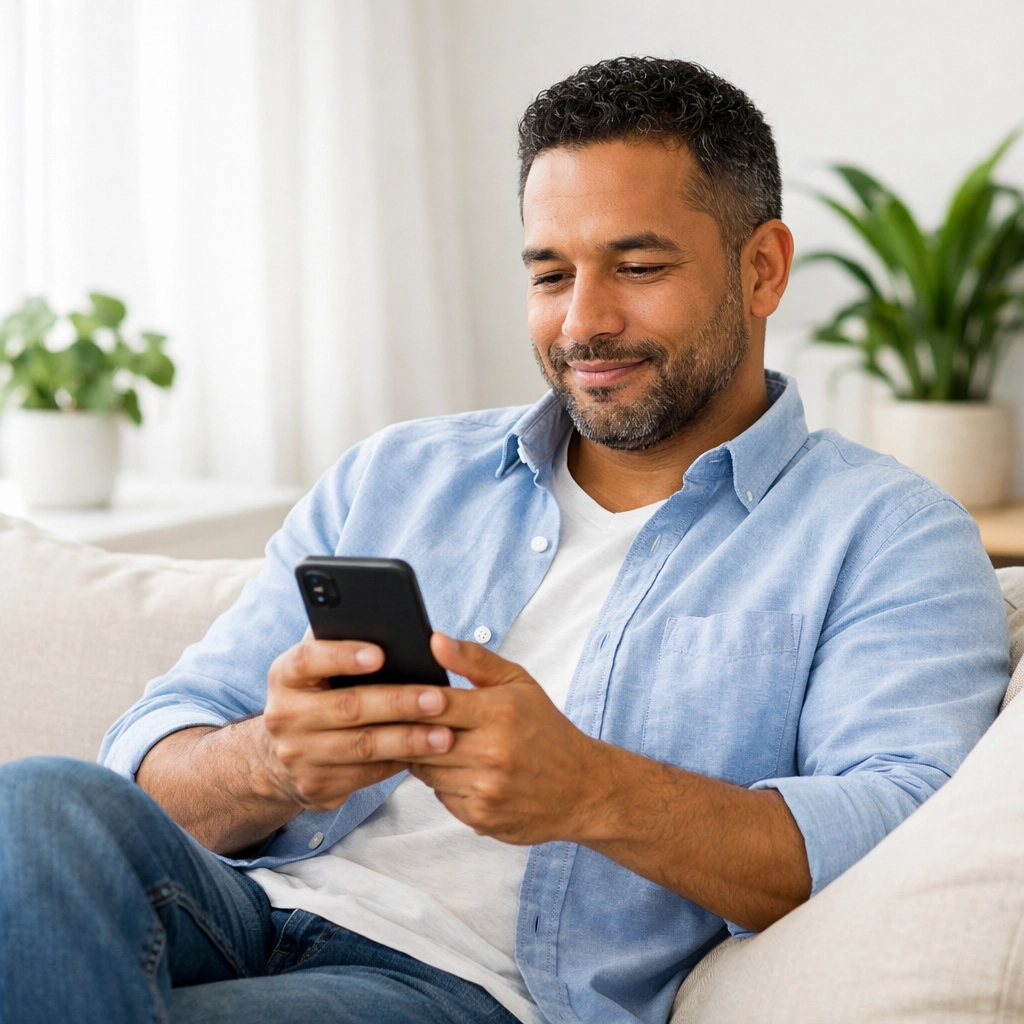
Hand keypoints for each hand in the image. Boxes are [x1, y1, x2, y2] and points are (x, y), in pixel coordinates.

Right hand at [260, 637, 455, 812]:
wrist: (278, 762)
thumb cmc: (315, 697)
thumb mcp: (313, 669)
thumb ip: (340, 643)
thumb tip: (388, 619)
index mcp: (285, 676)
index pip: (308, 659)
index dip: (343, 656)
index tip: (380, 654)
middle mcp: (285, 715)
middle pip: (349, 707)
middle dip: (399, 703)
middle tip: (439, 699)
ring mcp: (298, 755)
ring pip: (362, 746)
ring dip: (408, 740)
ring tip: (445, 735)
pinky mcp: (316, 786)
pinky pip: (366, 774)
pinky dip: (400, 763)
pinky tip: (428, 756)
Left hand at [406, 633, 608, 844]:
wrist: (584, 788)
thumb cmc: (548, 731)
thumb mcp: (519, 683)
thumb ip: (474, 660)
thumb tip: (435, 640)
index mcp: (499, 711)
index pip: (432, 702)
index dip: (407, 700)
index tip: (394, 698)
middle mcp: (491, 750)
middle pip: (421, 739)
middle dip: (413, 732)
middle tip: (411, 725)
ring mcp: (485, 787)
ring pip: (426, 770)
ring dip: (428, 759)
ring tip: (446, 748)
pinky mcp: (481, 816)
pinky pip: (441, 796)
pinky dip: (446, 784)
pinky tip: (466, 773)